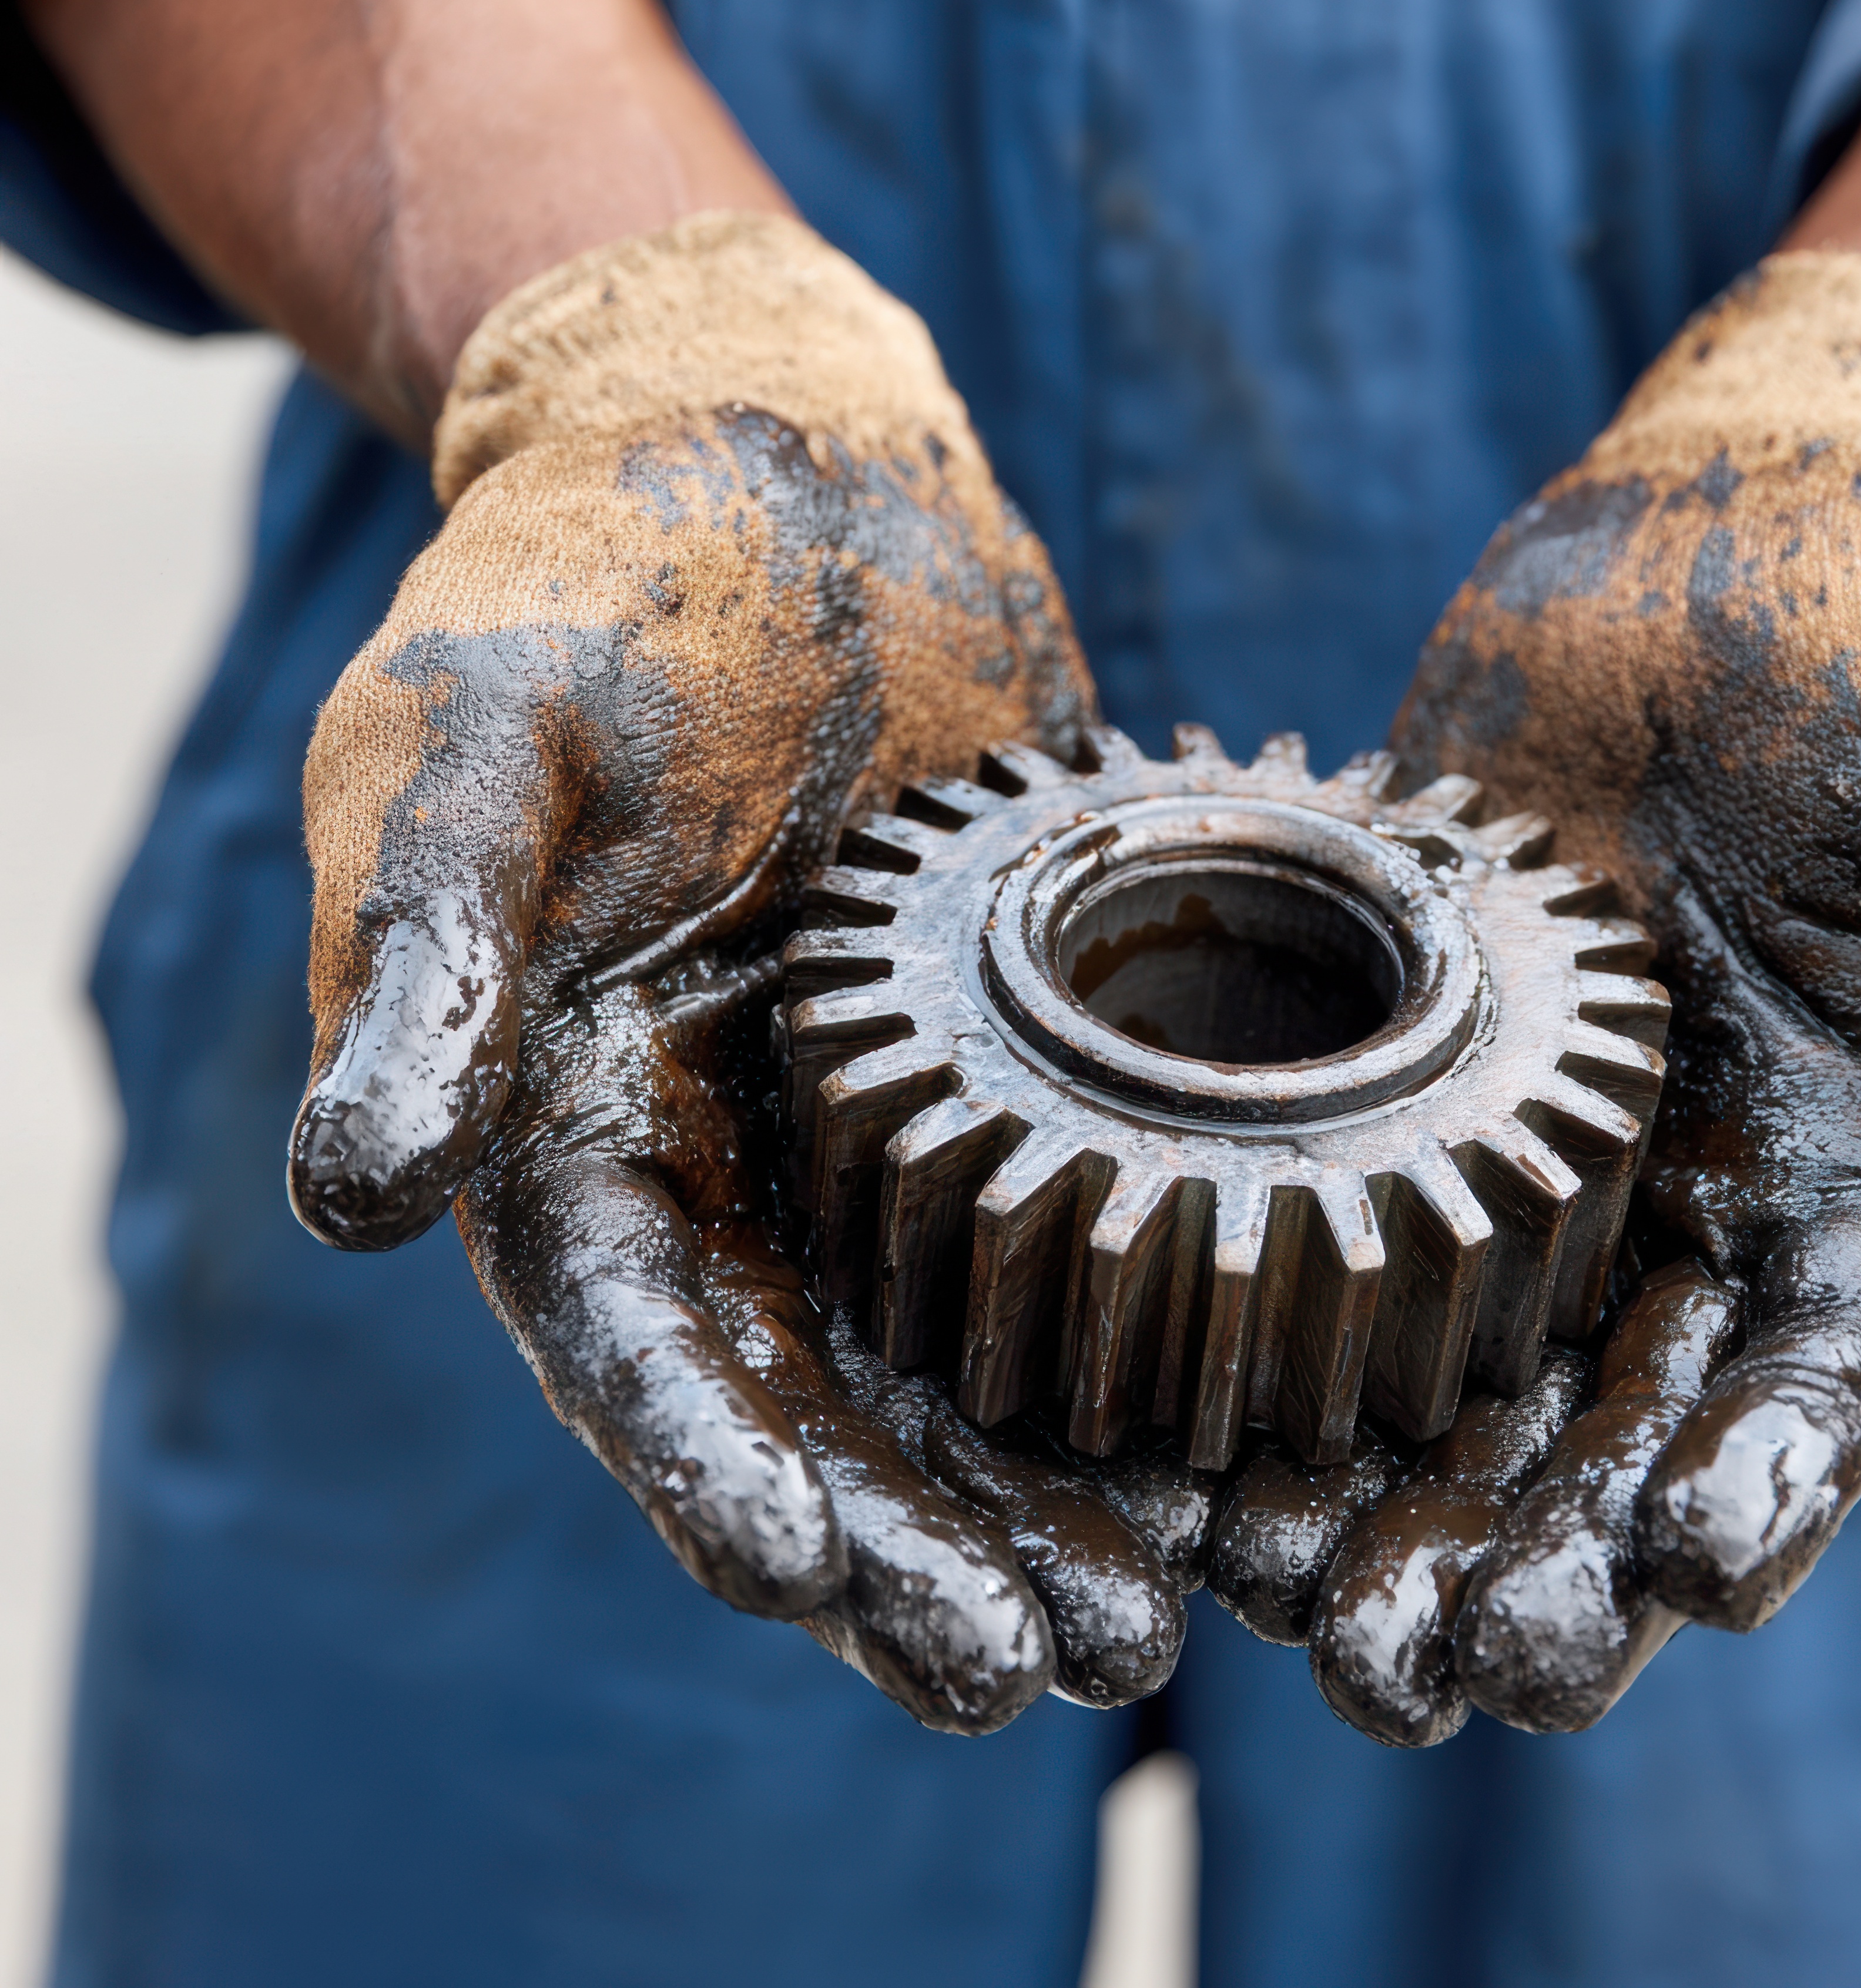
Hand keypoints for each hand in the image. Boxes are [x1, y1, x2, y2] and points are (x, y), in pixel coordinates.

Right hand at [285, 212, 1173, 1728]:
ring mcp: (880, 1113)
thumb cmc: (579, 591)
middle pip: (822, 1398)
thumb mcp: (474, 750)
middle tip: (1047, 1663)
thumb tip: (355, 1197)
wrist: (758, 457)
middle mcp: (732, 1157)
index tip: (819, 1586)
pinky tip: (1244, 1422)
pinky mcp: (1013, 1040)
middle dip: (917, 1542)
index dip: (722, 1474)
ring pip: (965, 1349)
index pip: (646, 1347)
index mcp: (571, 1122)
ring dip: (1044, 1487)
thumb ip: (426, 962)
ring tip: (1158, 1612)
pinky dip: (1150, 1322)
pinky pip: (1082, 1211)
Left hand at [1238, 243, 1860, 1741]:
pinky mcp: (1408, 1051)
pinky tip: (1175, 1415)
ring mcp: (1538, 1137)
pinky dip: (1261, 1320)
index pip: (1813, 1384)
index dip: (1761, 1491)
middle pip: (1608, 1435)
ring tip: (1271, 1601)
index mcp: (1858, 1172)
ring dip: (1374, 1501)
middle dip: (1532, 1565)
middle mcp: (1688, 1194)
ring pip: (1452, 1372)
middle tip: (1419, 1670)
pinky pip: (1329, 1210)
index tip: (1684, 1575)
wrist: (1757, 513)